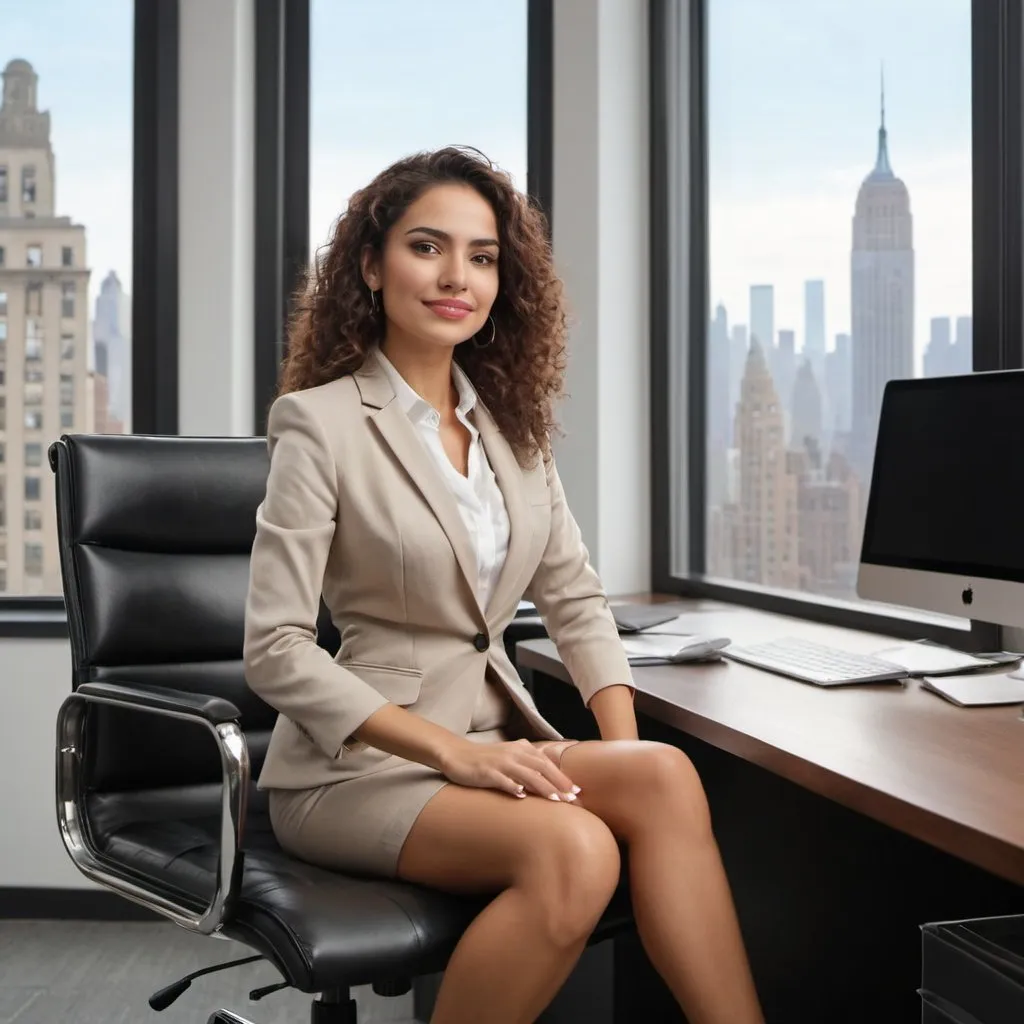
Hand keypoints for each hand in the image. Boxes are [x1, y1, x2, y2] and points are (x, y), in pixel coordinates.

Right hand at [439, 738, 580, 801]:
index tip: (576, 791)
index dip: (562, 776)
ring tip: (556, 800)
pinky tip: (522, 796)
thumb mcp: (509, 756)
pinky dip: (513, 786)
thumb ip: (527, 763)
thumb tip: (548, 778)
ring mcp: (500, 762)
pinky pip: (502, 779)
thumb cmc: (485, 759)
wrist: (457, 754)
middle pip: (541, 768)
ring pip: (527, 774)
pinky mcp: (486, 772)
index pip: (546, 763)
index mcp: (520, 748)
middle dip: (559, 783)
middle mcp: (513, 753)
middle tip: (573, 798)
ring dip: (543, 787)